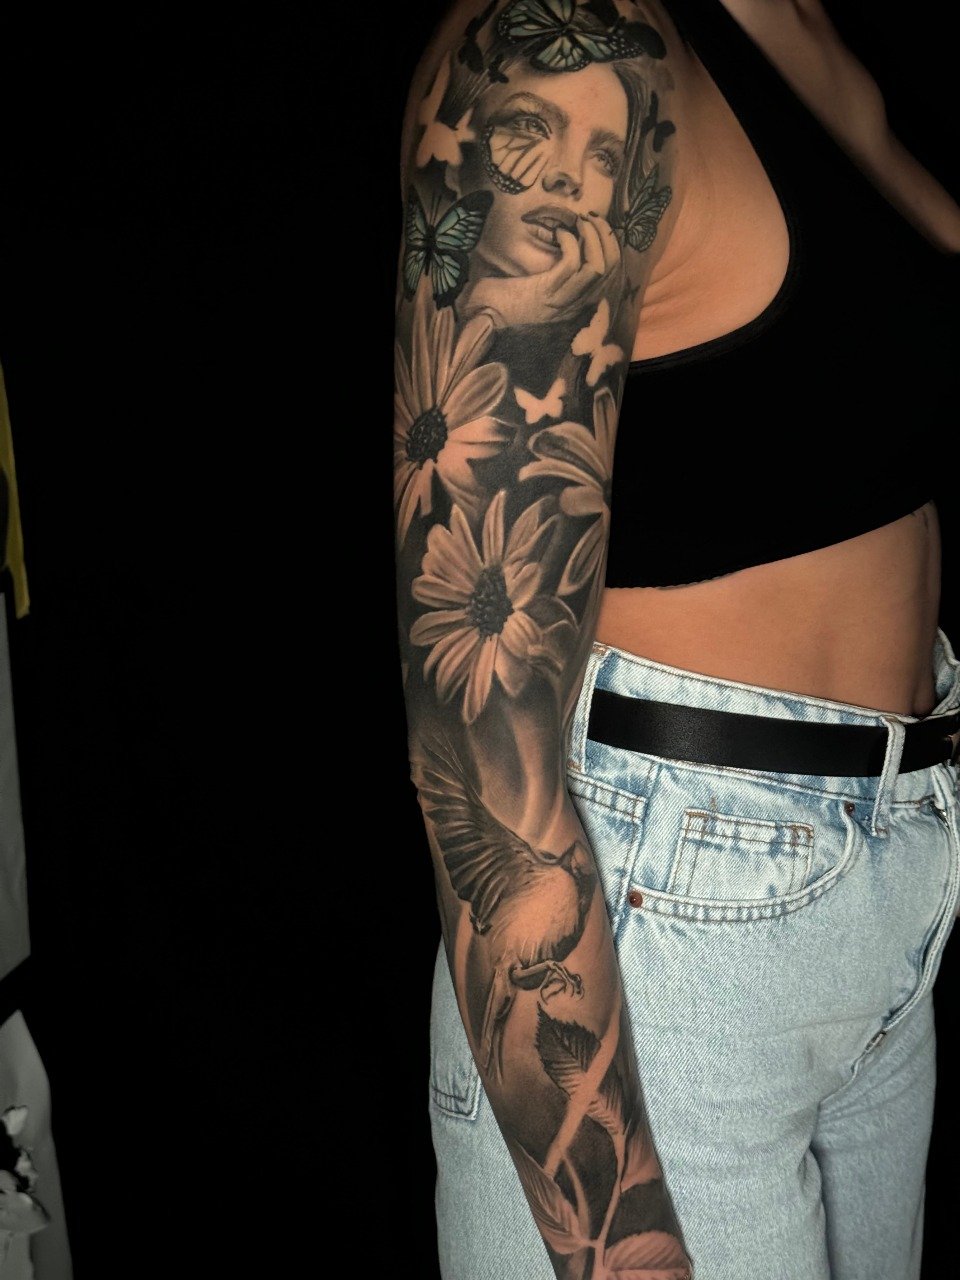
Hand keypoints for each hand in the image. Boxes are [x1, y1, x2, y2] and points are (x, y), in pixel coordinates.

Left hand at [464, 213, 622, 328]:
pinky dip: (569, 243)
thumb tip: (578, 238)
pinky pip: (571, 264)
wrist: (485, 315)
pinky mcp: (547, 292)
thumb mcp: (545, 284)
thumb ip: (565, 271)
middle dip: (605, 236)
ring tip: (577, 223)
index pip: (614, 273)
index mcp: (579, 301)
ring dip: (591, 237)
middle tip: (590, 218)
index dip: (611, 244)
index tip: (598, 225)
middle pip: (610, 268)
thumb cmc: (510, 295)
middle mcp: (576, 304)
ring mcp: (562, 301)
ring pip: (597, 267)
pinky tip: (558, 234)